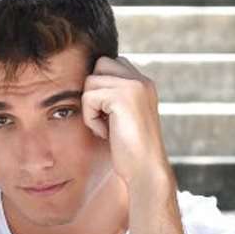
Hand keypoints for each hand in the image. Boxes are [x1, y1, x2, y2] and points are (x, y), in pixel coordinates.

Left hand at [81, 56, 173, 191]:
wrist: (146, 170)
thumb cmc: (132, 150)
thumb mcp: (125, 116)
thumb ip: (114, 96)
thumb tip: (89, 83)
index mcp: (144, 84)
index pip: (112, 63)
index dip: (101, 86)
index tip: (109, 114)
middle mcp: (142, 80)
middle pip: (100, 63)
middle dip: (94, 90)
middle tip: (104, 117)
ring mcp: (134, 86)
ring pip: (91, 80)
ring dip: (90, 107)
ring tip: (106, 127)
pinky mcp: (123, 97)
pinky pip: (88, 98)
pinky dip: (90, 119)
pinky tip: (106, 133)